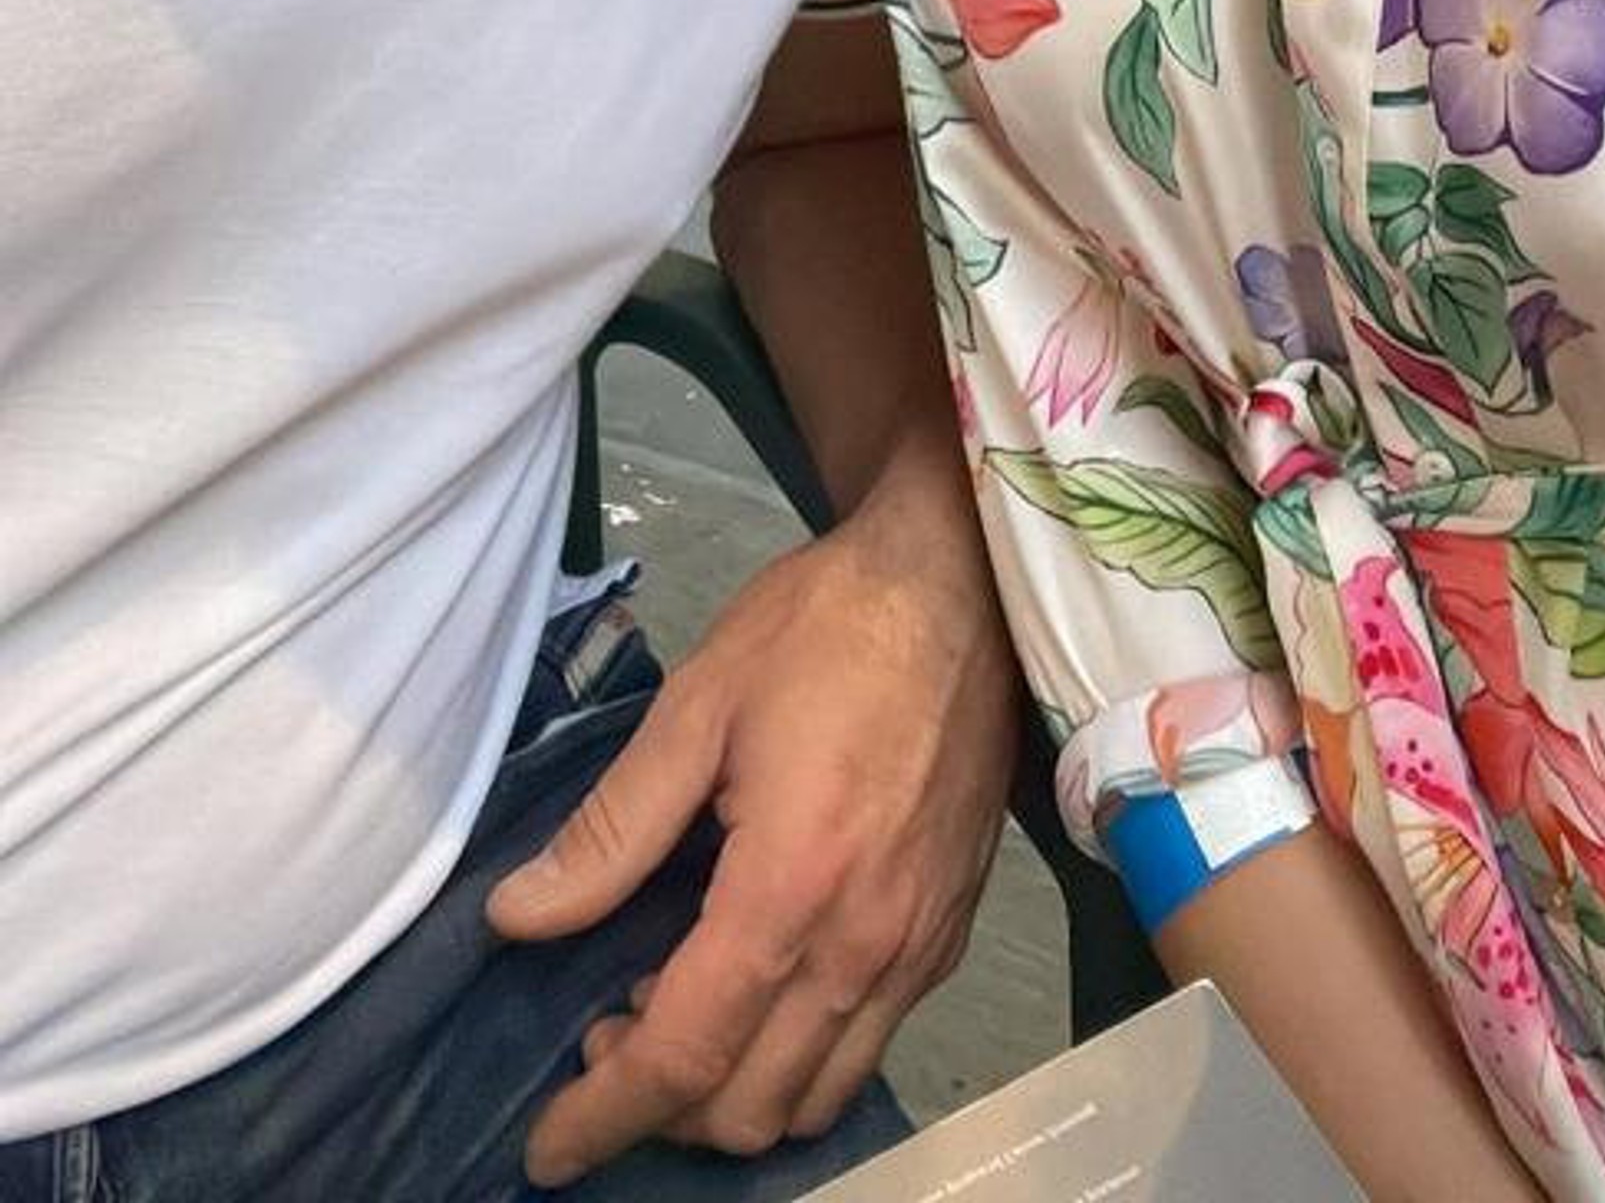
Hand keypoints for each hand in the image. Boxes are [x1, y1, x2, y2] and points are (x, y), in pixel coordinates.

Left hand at [487, 486, 1016, 1186]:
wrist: (961, 584)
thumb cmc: (826, 629)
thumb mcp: (697, 706)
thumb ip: (610, 829)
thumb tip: (517, 918)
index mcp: (790, 887)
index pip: (685, 1054)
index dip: (604, 1117)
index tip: (547, 1150)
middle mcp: (864, 945)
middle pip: (749, 1108)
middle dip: (659, 1110)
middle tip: (604, 1035)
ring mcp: (917, 949)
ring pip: (815, 1101)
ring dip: (733, 1097)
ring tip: (676, 1017)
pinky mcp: (949, 936)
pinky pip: (868, 1050)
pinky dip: (799, 1062)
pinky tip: (758, 990)